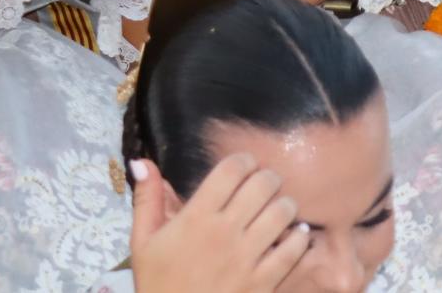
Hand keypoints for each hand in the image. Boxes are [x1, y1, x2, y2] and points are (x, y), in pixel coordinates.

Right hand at [127, 154, 309, 292]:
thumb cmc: (158, 283)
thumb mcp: (143, 243)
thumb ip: (147, 200)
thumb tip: (142, 161)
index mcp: (196, 218)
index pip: (232, 169)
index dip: (243, 161)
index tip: (244, 167)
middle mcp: (225, 232)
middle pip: (264, 183)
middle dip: (268, 178)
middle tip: (264, 186)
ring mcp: (247, 258)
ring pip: (284, 211)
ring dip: (284, 206)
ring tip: (277, 211)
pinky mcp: (263, 282)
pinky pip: (294, 248)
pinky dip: (299, 238)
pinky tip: (293, 236)